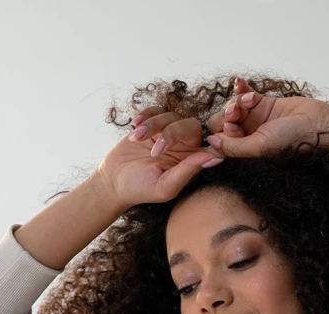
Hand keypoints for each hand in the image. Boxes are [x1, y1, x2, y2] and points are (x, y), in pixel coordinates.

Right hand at [94, 110, 224, 208]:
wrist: (114, 181)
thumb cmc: (141, 189)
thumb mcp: (165, 186)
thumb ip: (188, 171)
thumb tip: (215, 157)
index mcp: (191, 161)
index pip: (210, 146)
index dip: (212, 140)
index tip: (206, 142)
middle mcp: (183, 145)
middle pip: (190, 125)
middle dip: (171, 132)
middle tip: (154, 150)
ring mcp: (167, 132)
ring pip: (170, 116)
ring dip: (152, 125)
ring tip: (135, 138)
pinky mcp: (152, 124)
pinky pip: (155, 110)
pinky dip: (145, 114)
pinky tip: (134, 125)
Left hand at [201, 75, 328, 158]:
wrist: (314, 122)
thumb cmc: (290, 140)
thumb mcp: (259, 146)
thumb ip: (233, 147)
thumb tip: (211, 142)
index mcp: (245, 150)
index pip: (221, 141)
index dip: (222, 131)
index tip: (234, 127)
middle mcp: (248, 135)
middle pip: (224, 122)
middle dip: (228, 114)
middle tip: (237, 111)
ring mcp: (254, 119)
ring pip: (233, 106)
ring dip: (238, 101)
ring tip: (250, 100)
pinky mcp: (262, 103)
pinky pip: (244, 94)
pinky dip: (241, 88)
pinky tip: (239, 82)